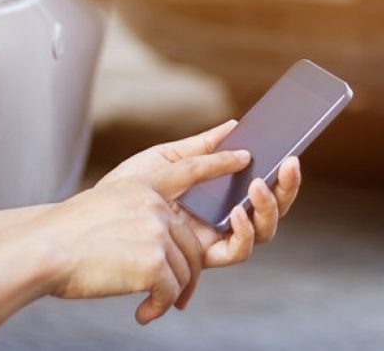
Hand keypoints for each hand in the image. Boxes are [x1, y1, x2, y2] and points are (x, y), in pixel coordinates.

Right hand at [29, 148, 250, 323]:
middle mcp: (154, 204)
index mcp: (142, 185)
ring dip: (168, 293)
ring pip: (185, 271)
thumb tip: (167, 231)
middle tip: (171, 294)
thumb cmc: (67, 236)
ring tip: (148, 304)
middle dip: (183, 273)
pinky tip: (142, 314)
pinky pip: (172, 292)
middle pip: (190, 244)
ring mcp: (156, 232)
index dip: (220, 163)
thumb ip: (140, 206)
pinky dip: (158, 307)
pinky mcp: (154, 262)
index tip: (244, 157)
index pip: (191, 169)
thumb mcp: (107, 202)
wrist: (43, 251)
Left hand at [100, 121, 302, 305]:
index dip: (283, 175)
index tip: (292, 153)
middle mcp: (223, 218)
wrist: (92, 218)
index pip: (260, 185)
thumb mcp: (166, 159)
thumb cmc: (125, 189)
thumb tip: (236, 125)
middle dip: (287, 189)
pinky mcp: (203, 257)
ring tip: (259, 185)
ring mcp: (215, 238)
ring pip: (262, 232)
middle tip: (290, 163)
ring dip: (269, 209)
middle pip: (270, 210)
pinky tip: (236, 212)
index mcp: (219, 192)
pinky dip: (244, 232)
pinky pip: (236, 251)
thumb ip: (203, 148)